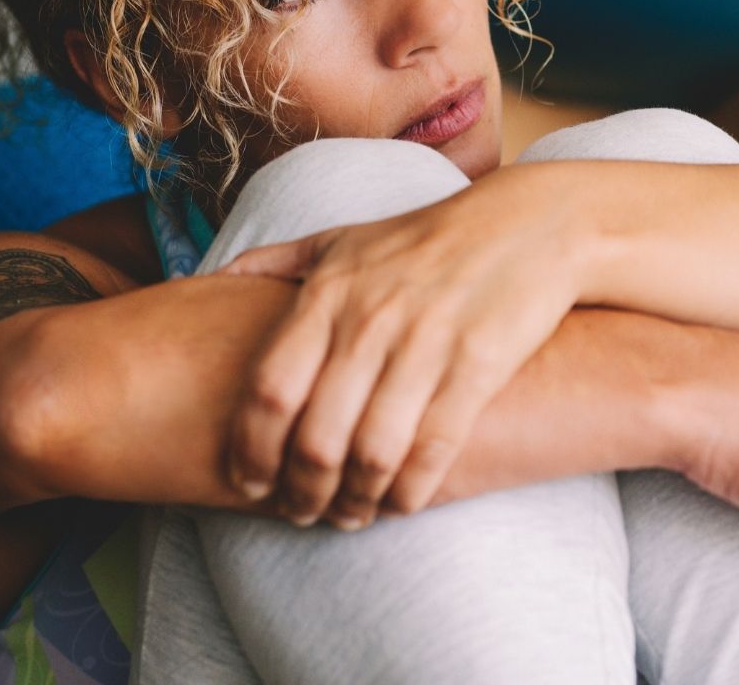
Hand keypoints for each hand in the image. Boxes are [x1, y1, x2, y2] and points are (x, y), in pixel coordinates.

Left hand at [218, 165, 586, 529]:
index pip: (269, 389)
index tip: (246, 483)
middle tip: (300, 512)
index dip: (250, 449)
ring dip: (355, 499)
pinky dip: (411, 491)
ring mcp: (427, 342)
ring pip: (372, 452)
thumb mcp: (344, 237)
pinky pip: (434, 448)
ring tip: (349, 514)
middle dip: (301, 490)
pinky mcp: (479, 364)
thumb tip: (208, 277)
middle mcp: (371, 318)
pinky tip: (401, 503)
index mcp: (329, 292)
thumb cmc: (427, 237)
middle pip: (315, 435)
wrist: (530, 224)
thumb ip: (277, 261)